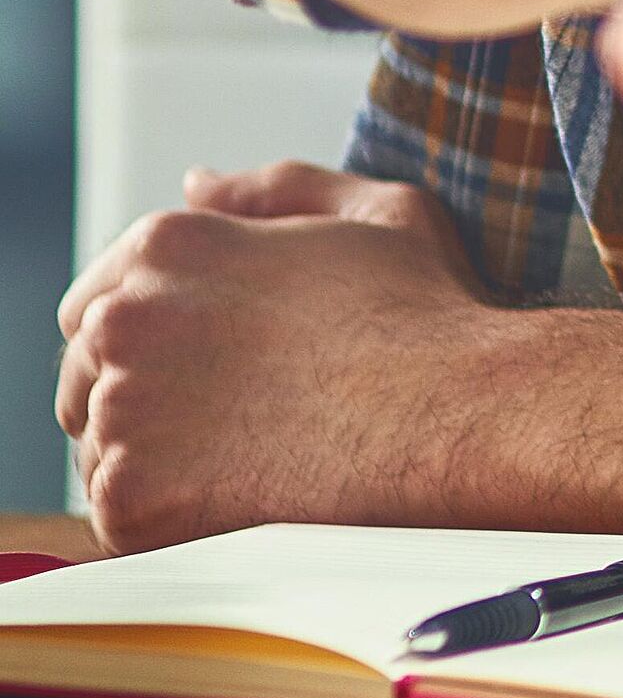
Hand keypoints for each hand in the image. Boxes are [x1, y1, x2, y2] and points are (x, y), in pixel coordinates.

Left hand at [55, 164, 507, 553]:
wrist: (464, 414)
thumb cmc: (434, 315)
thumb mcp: (377, 211)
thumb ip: (278, 185)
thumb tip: (198, 180)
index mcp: (170, 245)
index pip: (97, 302)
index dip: (154, 342)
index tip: (211, 371)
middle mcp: (126, 317)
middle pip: (84, 373)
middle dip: (145, 398)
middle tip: (237, 424)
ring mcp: (123, 408)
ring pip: (99, 446)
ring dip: (154, 457)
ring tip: (248, 461)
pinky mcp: (134, 494)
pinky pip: (117, 514)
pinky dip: (167, 517)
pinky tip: (241, 499)